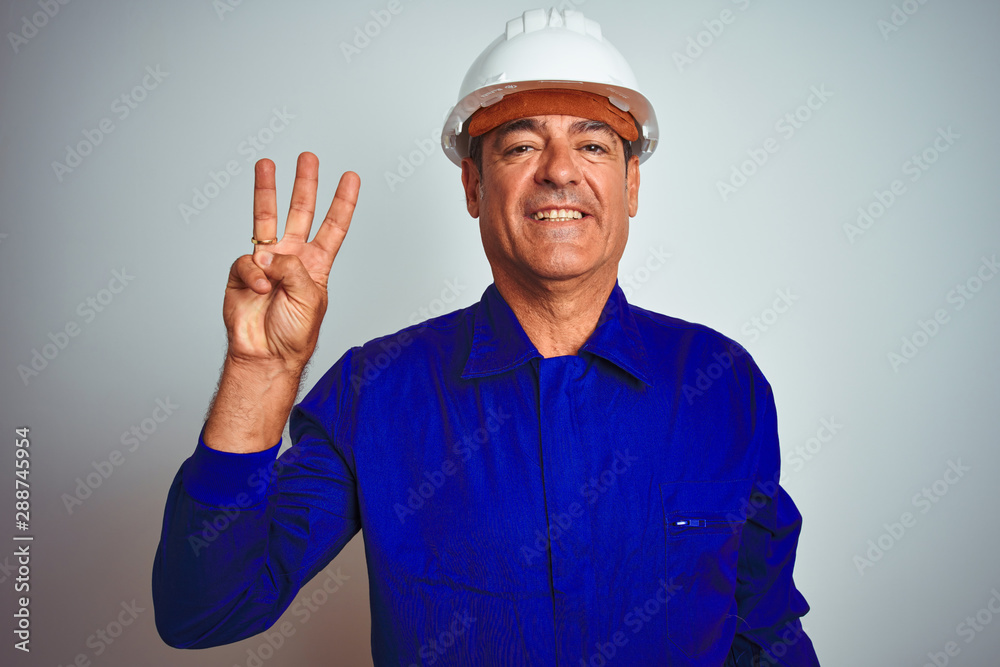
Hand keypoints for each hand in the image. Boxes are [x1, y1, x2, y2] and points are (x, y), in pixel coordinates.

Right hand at [222, 152, 359, 370]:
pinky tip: (258, 290)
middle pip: (300, 212)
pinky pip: (247, 262)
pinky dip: (253, 275)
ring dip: (267, 190)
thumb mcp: (309, 298)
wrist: (265, 355)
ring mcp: (266, 262)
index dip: (342, 203)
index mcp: (316, 264)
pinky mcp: (243, 271)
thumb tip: (268, 254)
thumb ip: (294, 269)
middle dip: (304, 184)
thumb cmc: (293, 333)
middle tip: (308, 157)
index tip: (351, 178)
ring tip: (266, 164)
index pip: (333, 227)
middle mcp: (292, 258)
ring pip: (266, 217)